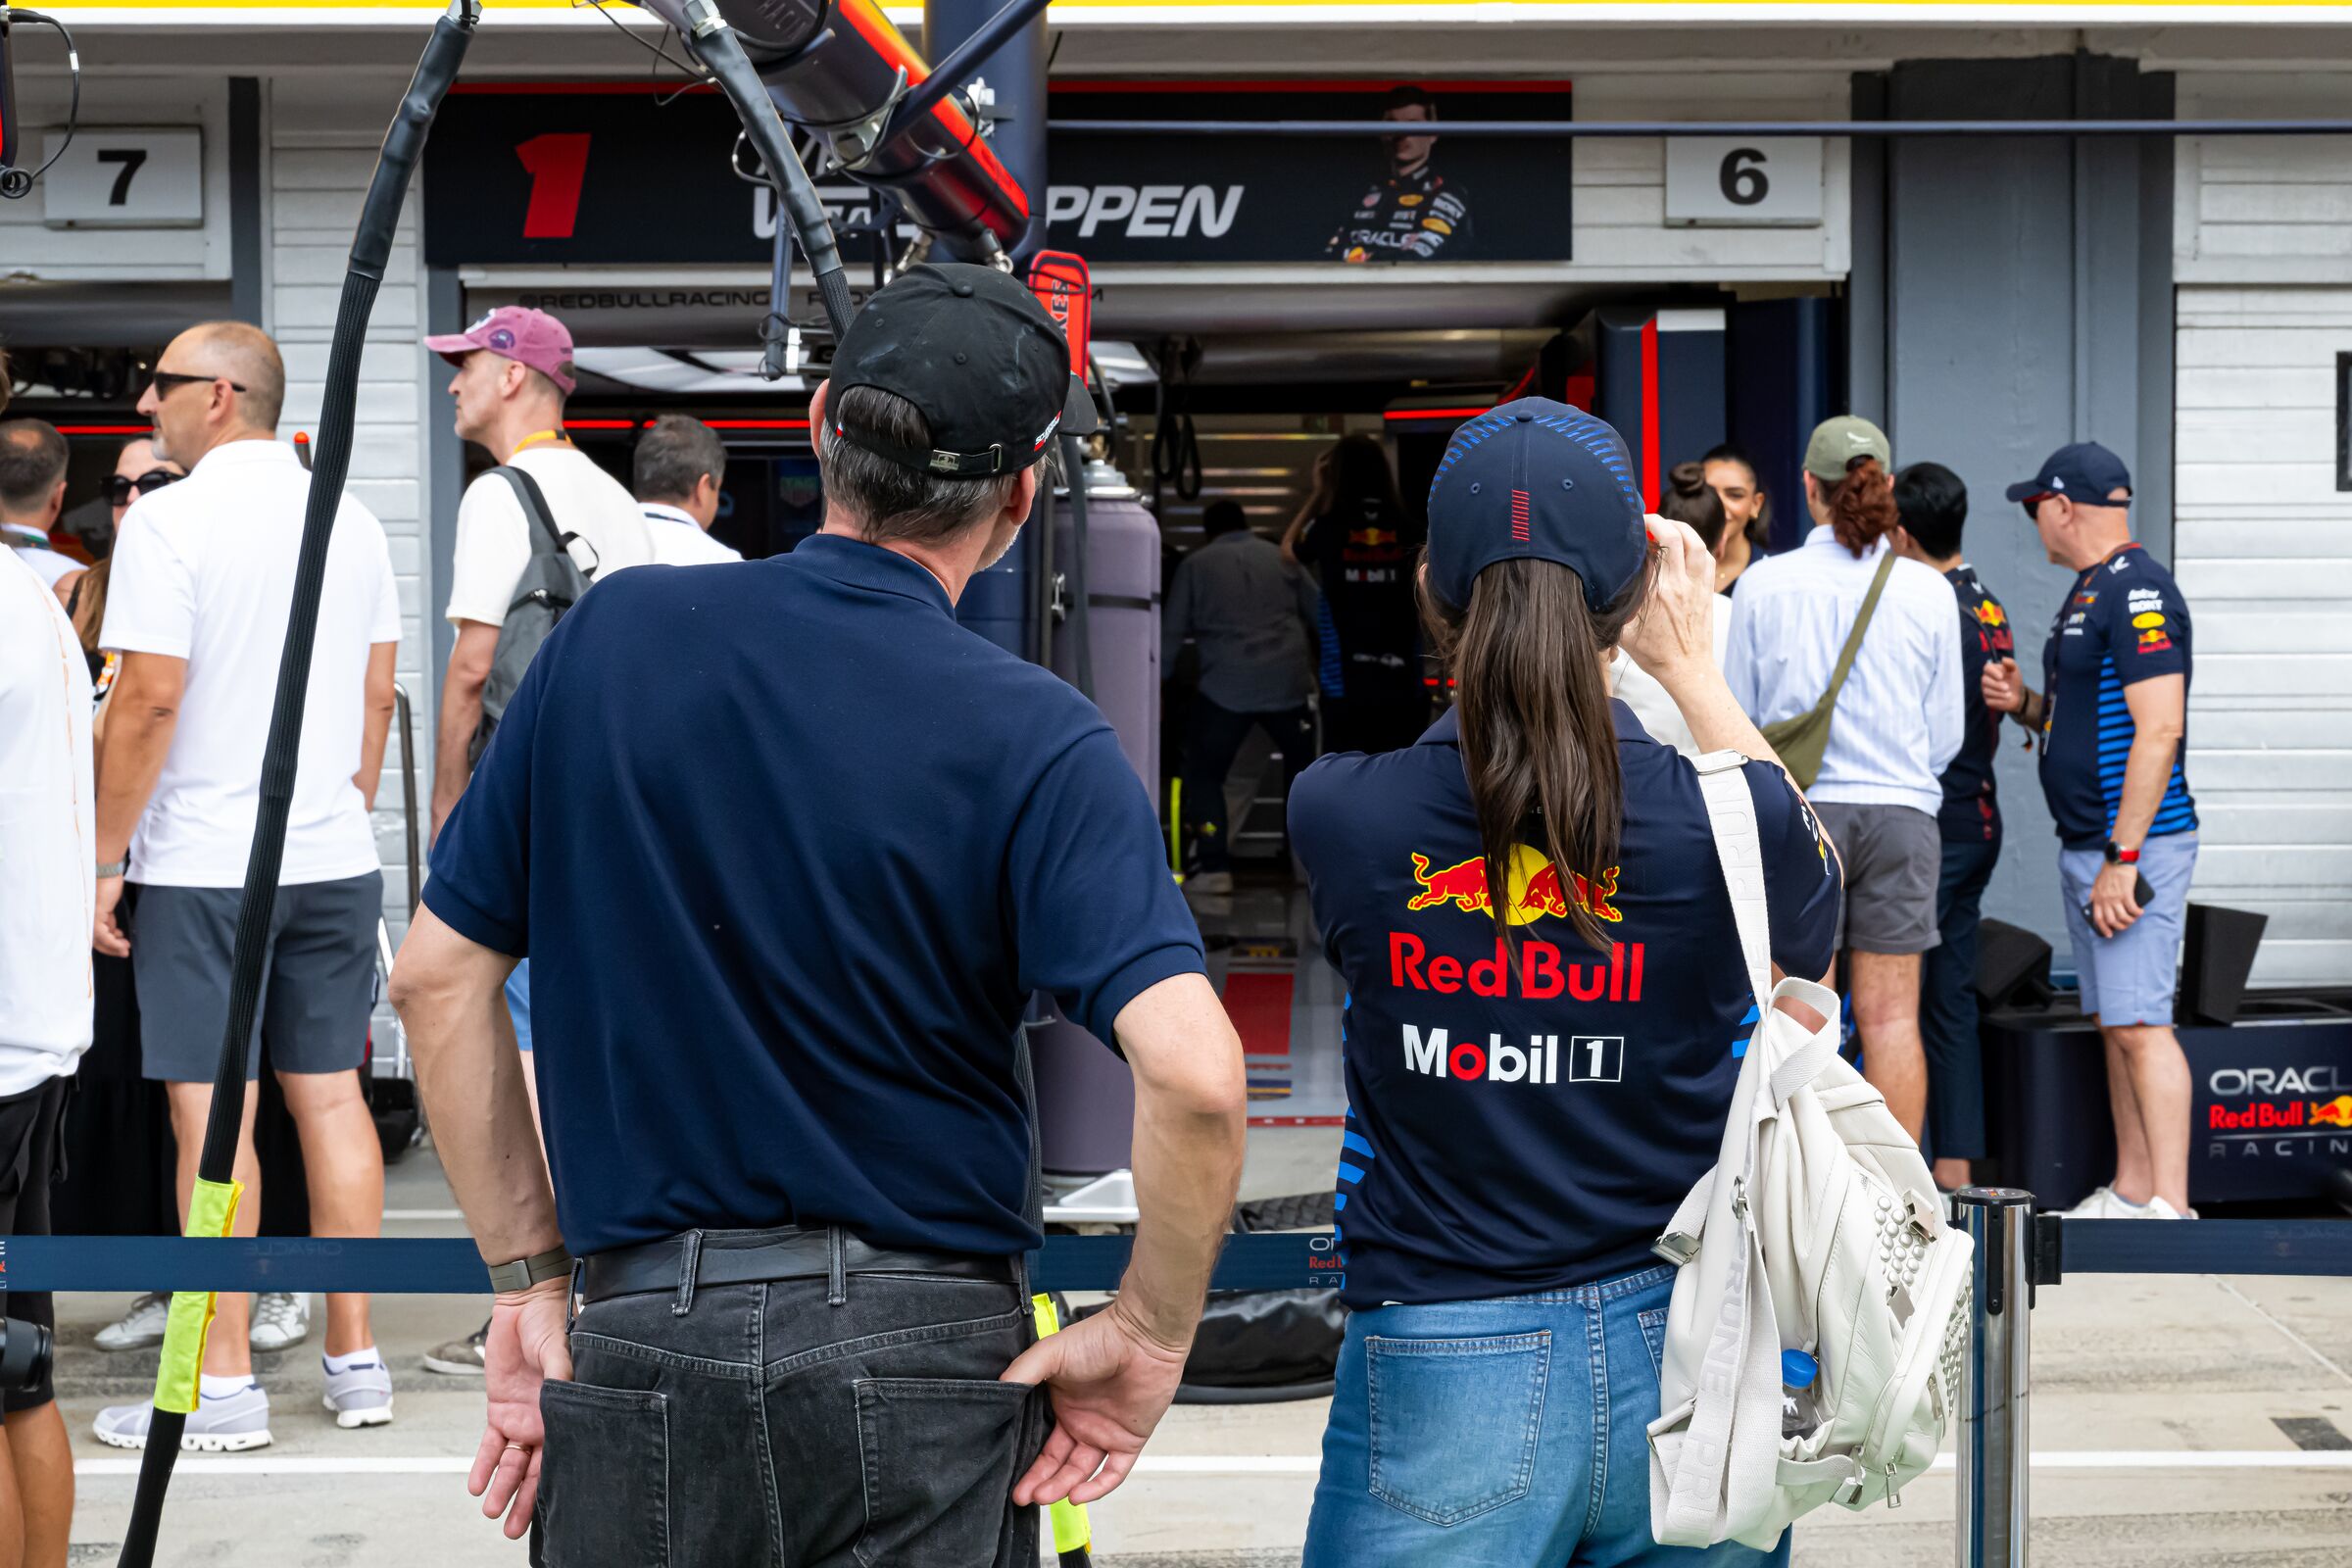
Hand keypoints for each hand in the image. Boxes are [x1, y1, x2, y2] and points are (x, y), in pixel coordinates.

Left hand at [94, 875, 129, 957]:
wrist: (107, 874)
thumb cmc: (108, 886)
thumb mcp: (109, 908)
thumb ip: (108, 920)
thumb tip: (113, 932)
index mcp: (90, 918)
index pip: (96, 937)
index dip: (108, 946)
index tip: (121, 948)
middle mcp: (88, 920)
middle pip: (97, 942)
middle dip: (112, 949)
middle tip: (124, 953)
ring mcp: (91, 919)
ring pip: (101, 940)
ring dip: (114, 946)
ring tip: (126, 948)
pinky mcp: (96, 916)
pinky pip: (104, 934)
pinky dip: (113, 941)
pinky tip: (123, 942)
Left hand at [469, 1281, 572, 1539]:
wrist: (525, 1305)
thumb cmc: (553, 1323)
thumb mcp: (560, 1352)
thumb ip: (562, 1379)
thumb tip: (564, 1402)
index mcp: (564, 1409)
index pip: (560, 1455)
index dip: (554, 1483)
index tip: (552, 1510)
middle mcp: (545, 1419)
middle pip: (535, 1469)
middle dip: (525, 1500)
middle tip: (513, 1529)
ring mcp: (522, 1416)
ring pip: (511, 1463)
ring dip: (502, 1488)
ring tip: (491, 1512)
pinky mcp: (499, 1408)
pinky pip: (491, 1444)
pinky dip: (484, 1465)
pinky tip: (476, 1485)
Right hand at [999, 1294, 1190, 1506]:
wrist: (1142, 1337)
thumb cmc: (1098, 1339)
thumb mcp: (1050, 1353)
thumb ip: (1022, 1373)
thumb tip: (997, 1395)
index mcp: (1060, 1404)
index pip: (1039, 1441)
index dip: (1025, 1460)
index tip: (1007, 1476)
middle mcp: (1080, 1422)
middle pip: (1056, 1462)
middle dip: (1038, 1481)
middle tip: (1022, 1497)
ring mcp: (1104, 1432)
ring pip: (1080, 1471)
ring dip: (1062, 1486)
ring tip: (1044, 1496)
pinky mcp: (1129, 1440)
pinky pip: (1113, 1472)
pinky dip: (1097, 1487)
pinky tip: (1078, 1495)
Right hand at [1620, 515, 1716, 681]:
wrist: (1687, 669)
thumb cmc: (1655, 654)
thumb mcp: (1623, 633)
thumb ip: (1612, 609)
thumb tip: (1595, 592)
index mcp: (1653, 594)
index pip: (1644, 553)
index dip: (1634, 538)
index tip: (1626, 534)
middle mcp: (1676, 585)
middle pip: (1672, 537)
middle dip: (1658, 521)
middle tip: (1646, 520)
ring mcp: (1695, 586)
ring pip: (1695, 542)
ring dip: (1681, 527)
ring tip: (1668, 525)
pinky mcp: (1707, 590)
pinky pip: (1707, 558)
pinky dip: (1697, 545)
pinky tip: (1687, 544)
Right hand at [1982, 659, 2025, 715]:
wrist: (2018, 695)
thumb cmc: (2014, 681)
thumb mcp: (2015, 671)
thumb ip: (2010, 663)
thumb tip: (2003, 659)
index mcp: (1992, 670)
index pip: (1987, 668)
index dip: (1993, 672)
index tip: (2001, 676)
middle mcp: (1986, 680)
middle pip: (1985, 680)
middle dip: (1996, 685)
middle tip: (2007, 687)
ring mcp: (1985, 690)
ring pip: (1987, 691)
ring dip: (2000, 693)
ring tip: (2009, 694)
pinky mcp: (1987, 700)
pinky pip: (1990, 700)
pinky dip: (2000, 700)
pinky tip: (2006, 699)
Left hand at [2089, 861, 2142, 938]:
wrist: (2117, 861)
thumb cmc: (2108, 871)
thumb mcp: (2096, 884)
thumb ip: (2094, 894)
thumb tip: (2092, 902)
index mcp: (2097, 898)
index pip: (2098, 918)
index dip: (2103, 929)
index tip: (2109, 935)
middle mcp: (2105, 900)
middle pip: (2111, 921)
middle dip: (2120, 927)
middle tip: (2126, 926)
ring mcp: (2115, 897)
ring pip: (2122, 917)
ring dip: (2130, 921)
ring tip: (2134, 918)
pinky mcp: (2126, 894)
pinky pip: (2132, 909)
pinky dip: (2137, 913)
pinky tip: (2140, 912)